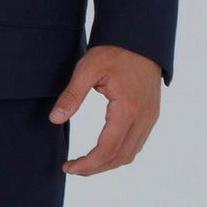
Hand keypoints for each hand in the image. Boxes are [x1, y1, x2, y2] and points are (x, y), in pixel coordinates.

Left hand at [49, 45, 162, 175]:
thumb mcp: (87, 69)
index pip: (107, 150)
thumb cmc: (114, 51)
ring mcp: (150, 117)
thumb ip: (71, 96)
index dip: (87, 164)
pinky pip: (137, 143)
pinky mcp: (151, 115)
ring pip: (130, 154)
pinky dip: (119, 153)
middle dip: (95, 168)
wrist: (141, 38)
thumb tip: (55, 119)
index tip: (68, 167)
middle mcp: (143, 118)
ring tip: (86, 163)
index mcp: (127, 109)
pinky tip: (104, 151)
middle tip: (73, 168)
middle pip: (119, 157)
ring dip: (108, 163)